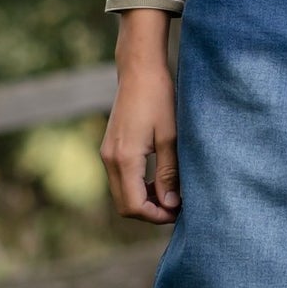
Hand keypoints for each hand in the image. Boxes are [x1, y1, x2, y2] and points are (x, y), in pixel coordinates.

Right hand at [101, 13, 180, 224]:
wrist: (139, 72)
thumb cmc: (159, 99)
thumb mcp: (171, 137)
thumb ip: (169, 173)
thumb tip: (170, 204)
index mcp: (124, 158)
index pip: (135, 206)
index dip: (157, 216)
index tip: (179, 211)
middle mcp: (110, 159)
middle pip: (125, 205)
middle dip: (151, 212)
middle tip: (177, 207)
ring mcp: (107, 154)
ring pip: (122, 194)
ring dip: (145, 201)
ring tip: (172, 193)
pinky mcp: (110, 149)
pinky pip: (121, 180)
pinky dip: (139, 187)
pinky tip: (159, 180)